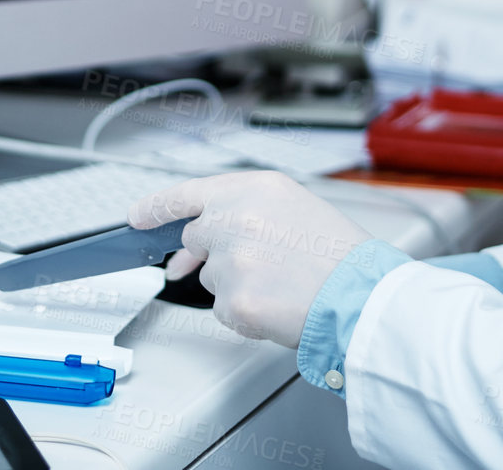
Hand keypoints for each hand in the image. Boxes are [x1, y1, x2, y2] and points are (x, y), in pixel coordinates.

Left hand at [129, 171, 371, 347]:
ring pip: (210, 278)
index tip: (138, 216)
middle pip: (195, 237)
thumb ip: (247, 210)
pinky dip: (244, 314)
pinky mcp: (233, 300)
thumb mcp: (295, 207)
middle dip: (207, 254)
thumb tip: (205, 231)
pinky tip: (276, 306)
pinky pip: (222, 310)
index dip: (157, 206)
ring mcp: (231, 260)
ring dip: (234, 285)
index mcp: (254, 189)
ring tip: (279, 285)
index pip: (188, 193)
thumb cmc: (340, 255)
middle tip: (233, 266)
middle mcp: (235, 218)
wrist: (364, 296)